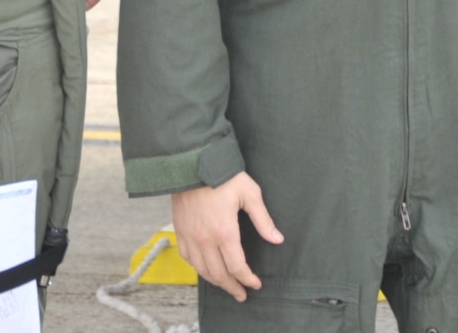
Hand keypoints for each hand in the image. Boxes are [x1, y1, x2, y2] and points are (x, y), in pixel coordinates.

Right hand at [171, 173, 282, 302]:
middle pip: (219, 274)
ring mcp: (190, 237)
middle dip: (232, 287)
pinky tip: (207, 270)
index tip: (256, 284)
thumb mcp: (250, 194)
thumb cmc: (224, 175)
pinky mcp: (180, 231)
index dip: (248, 279)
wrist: (193, 162)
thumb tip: (277, 239)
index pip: (237, 266)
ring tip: (228, 286)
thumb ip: (263, 220)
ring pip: (202, 270)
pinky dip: (199, 269)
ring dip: (216, 282)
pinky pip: (188, 259)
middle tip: (242, 294)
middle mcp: (205, 239)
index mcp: (224, 231)